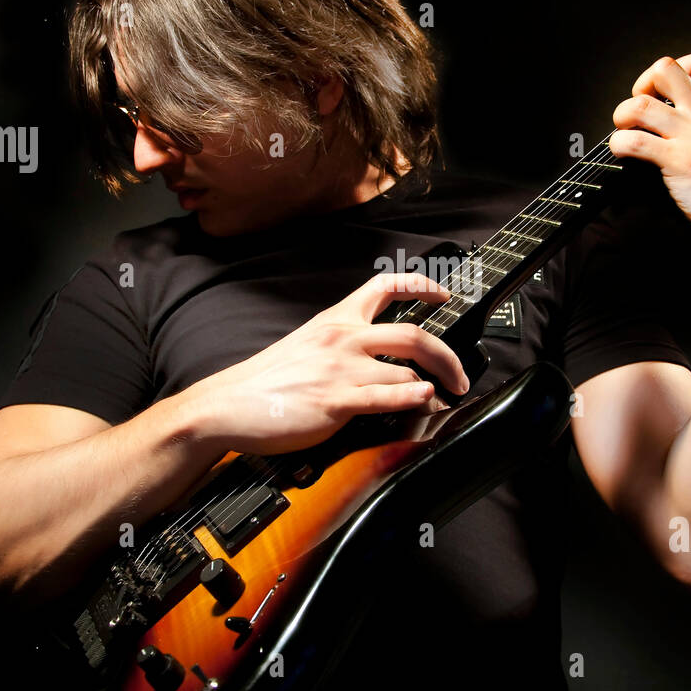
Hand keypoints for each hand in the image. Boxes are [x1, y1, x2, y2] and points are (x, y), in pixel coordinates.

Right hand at [184, 274, 468, 453]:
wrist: (228, 405)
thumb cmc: (266, 381)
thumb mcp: (307, 344)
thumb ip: (342, 343)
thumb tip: (377, 357)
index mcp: (335, 320)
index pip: (384, 286)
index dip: (421, 286)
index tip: (445, 293)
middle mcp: (342, 338)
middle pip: (413, 333)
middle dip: (448, 355)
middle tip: (461, 375)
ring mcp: (341, 369)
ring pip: (407, 369)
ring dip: (435, 386)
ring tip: (443, 400)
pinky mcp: (336, 400)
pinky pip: (388, 396)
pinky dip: (415, 398)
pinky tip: (427, 401)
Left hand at [608, 50, 690, 256]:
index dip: (678, 68)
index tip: (668, 93)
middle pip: (665, 69)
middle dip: (642, 85)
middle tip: (641, 113)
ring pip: (640, 105)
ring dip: (623, 117)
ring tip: (627, 134)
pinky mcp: (680, 164)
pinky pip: (635, 142)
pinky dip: (620, 146)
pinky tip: (626, 157)